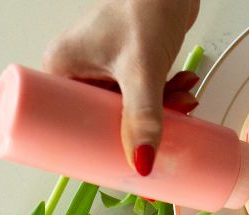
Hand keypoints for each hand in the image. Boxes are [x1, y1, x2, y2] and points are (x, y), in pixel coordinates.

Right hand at [42, 0, 199, 175]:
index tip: (122, 164)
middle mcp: (80, 67)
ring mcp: (106, 64)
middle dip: (142, 126)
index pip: (72, 123)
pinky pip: (145, 90)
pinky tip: (186, 87)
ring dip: (162, 109)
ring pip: (132, 105)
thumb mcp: (142, 72)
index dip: (98, 146)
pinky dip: (167, 93)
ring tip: (186, 103)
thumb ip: (144, 118)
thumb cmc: (143, 9)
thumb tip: (142, 161)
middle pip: (106, 117)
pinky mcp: (131, 61)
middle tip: (167, 134)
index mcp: (62, 69)